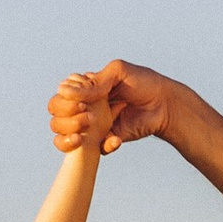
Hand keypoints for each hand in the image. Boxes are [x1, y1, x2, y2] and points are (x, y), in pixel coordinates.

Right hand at [54, 58, 173, 153]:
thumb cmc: (144, 83)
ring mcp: (94, 125)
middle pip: (57, 119)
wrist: (165, 105)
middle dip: (66, 121)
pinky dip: (104, 146)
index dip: (64, 102)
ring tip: (95, 130)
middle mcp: (86, 107)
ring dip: (76, 135)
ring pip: (68, 137)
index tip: (81, 104)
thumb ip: (94, 81)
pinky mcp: (106, 140)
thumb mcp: (119, 72)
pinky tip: (117, 138)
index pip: (60, 97)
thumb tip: (63, 90)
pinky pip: (94, 149)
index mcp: (85, 89)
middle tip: (87, 118)